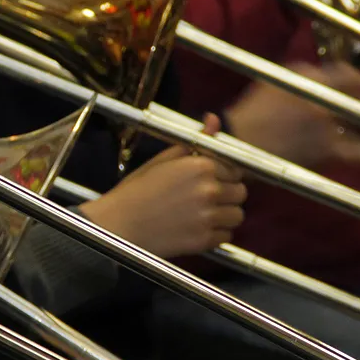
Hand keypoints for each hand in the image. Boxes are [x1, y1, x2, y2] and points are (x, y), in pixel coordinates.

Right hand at [79, 114, 245, 258]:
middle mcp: (209, 189)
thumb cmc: (137, 190)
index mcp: (201, 166)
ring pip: (237, 216)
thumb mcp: (163, 159)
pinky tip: (197, 228)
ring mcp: (208, 216)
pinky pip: (227, 236)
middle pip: (241, 192)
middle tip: (206, 198)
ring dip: (225, 215)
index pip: (235, 169)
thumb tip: (213, 119)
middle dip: (228, 194)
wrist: (118, 224)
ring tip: (203, 214)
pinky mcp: (204, 240)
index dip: (224, 174)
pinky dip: (216, 234)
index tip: (212, 180)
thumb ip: (195, 140)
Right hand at [225, 62, 359, 170]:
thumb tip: (331, 76)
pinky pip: (359, 155)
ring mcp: (330, 129)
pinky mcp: (327, 154)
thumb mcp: (278, 79)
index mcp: (313, 81)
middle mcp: (327, 104)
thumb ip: (307, 73)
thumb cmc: (254, 109)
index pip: (352, 77)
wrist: (241, 141)